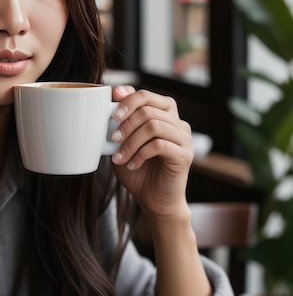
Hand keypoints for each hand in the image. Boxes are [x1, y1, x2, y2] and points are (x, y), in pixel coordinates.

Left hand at [110, 85, 193, 222]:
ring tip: (119, 157)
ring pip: (153, 126)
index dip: (127, 100)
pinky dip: (141, 154)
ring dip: (131, 141)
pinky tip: (133, 164)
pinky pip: (159, 145)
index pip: (146, 96)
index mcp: (164, 115)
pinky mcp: (184, 154)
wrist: (153, 200)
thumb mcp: (123, 143)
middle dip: (126, 124)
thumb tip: (111, 95)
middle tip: (113, 139)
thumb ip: (120, 121)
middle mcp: (177, 123)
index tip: (112, 114)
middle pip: (148, 109)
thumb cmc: (138, 170)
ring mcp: (184, 138)